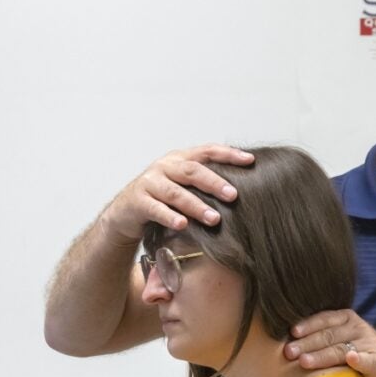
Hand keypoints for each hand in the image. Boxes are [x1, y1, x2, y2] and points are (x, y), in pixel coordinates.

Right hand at [100, 144, 254, 243]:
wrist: (125, 213)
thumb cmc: (162, 201)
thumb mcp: (184, 188)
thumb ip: (205, 186)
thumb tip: (241, 193)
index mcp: (180, 159)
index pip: (207, 151)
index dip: (228, 154)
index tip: (250, 161)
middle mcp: (164, 167)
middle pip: (192, 171)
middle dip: (214, 182)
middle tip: (233, 195)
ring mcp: (150, 183)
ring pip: (176, 193)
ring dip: (197, 206)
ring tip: (214, 219)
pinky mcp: (137, 201)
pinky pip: (156, 209)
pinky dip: (170, 217)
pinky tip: (183, 225)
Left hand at [284, 309, 375, 376]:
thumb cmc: (358, 351)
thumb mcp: (341, 337)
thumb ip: (320, 334)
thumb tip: (286, 338)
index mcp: (345, 319)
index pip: (323, 319)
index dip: (307, 325)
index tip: (291, 332)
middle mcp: (356, 328)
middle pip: (328, 335)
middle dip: (306, 344)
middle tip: (289, 353)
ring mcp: (368, 344)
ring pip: (341, 348)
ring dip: (322, 355)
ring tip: (305, 362)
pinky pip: (367, 360)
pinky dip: (359, 360)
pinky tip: (351, 359)